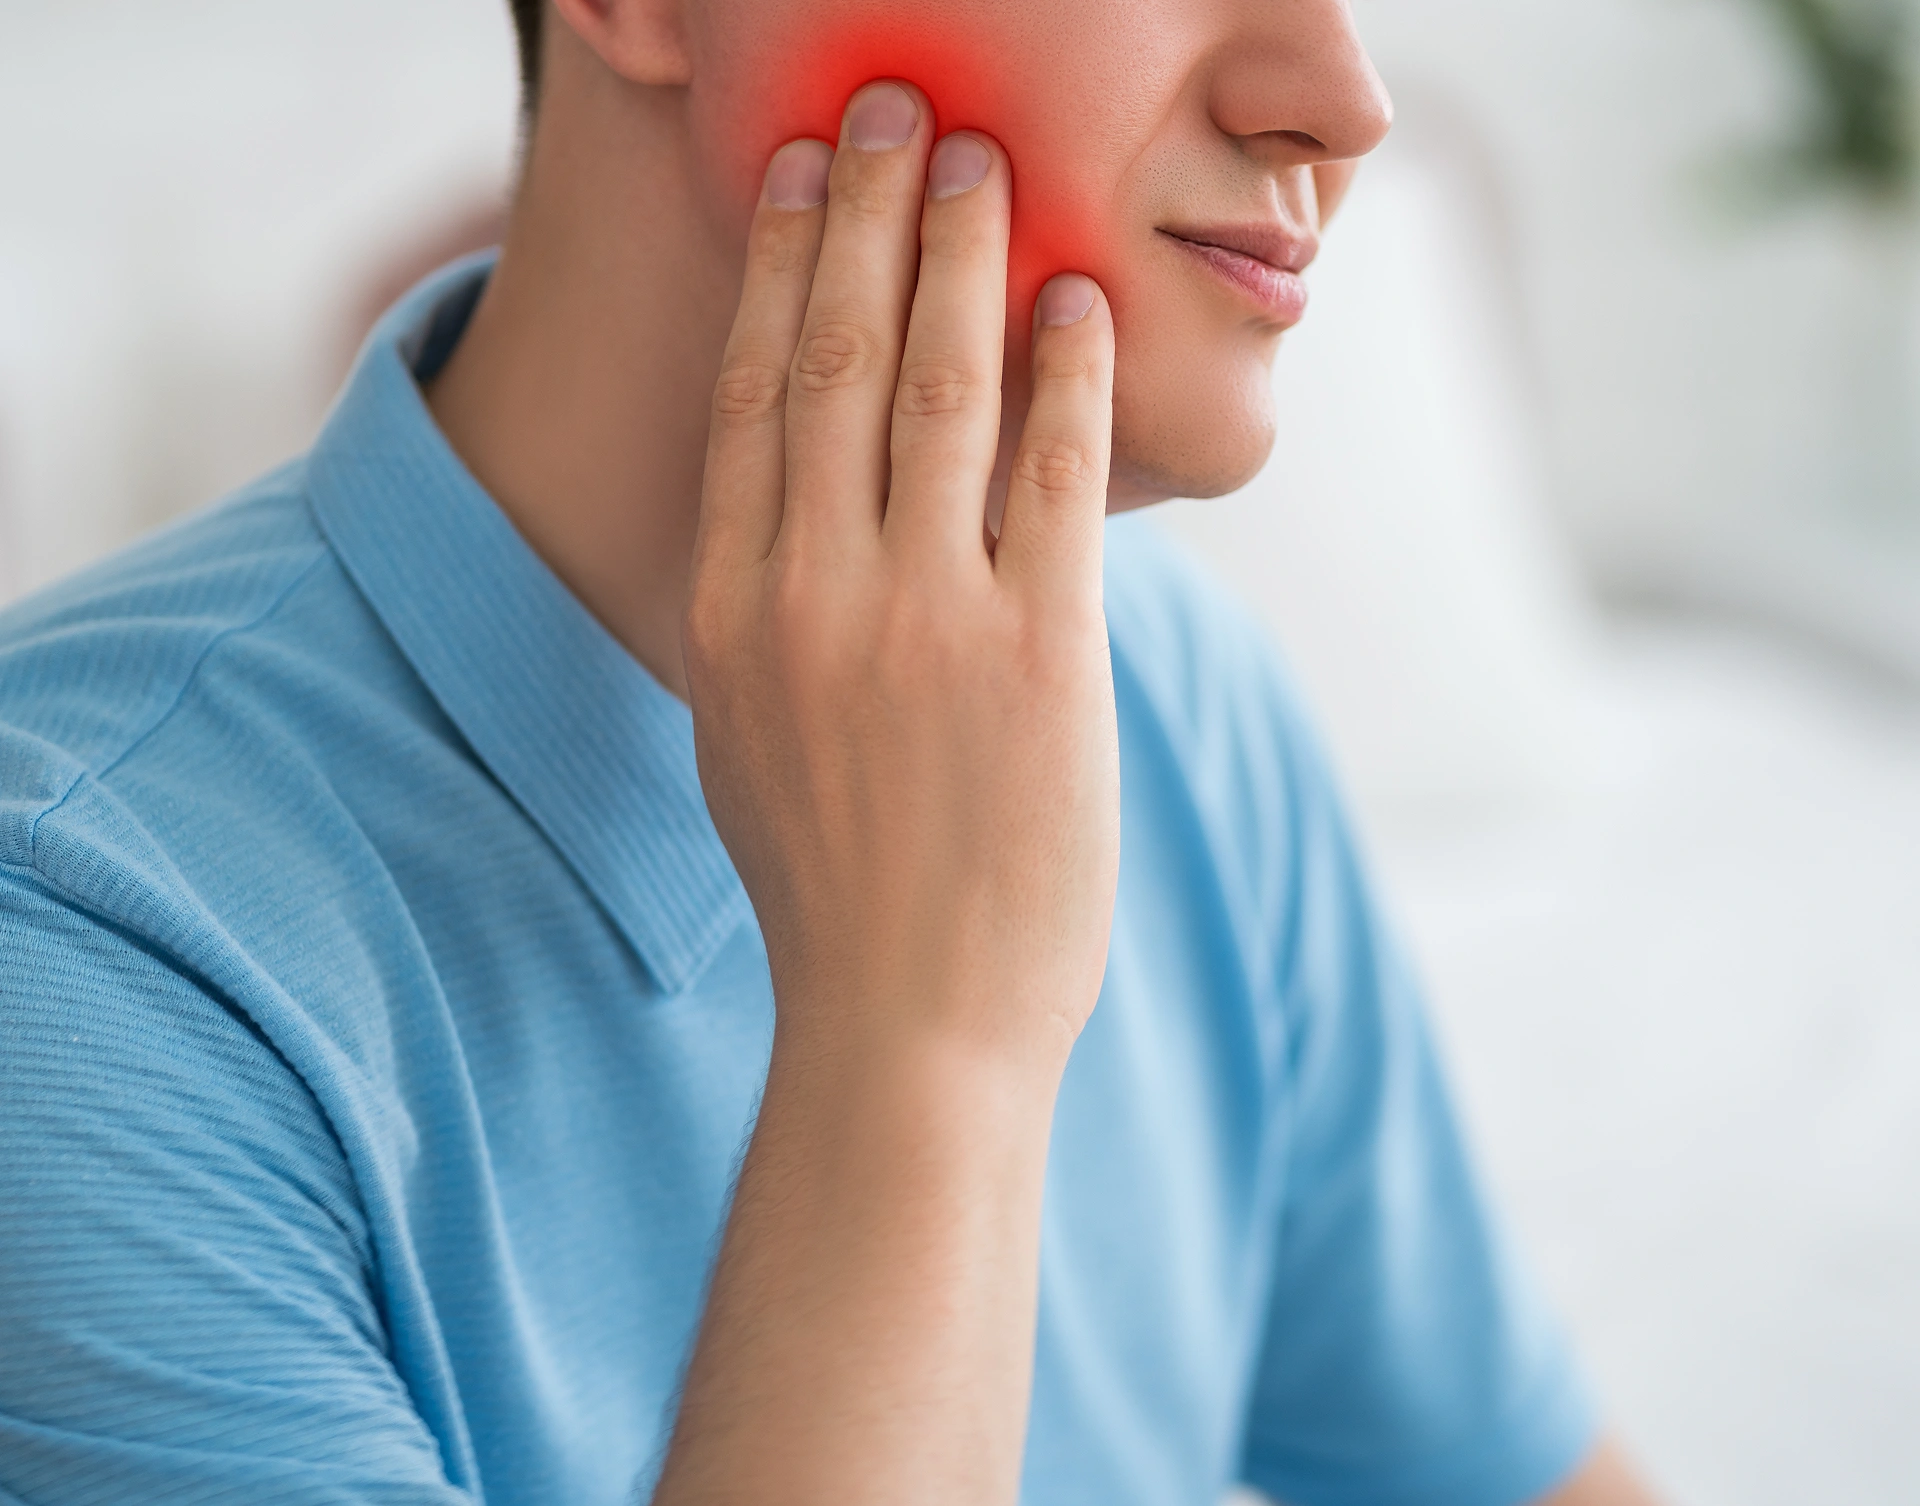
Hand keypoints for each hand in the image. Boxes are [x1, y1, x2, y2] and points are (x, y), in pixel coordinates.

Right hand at [685, 79, 1119, 1070]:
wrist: (907, 1025)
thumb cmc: (836, 890)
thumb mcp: (751, 741)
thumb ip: (765, 615)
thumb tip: (800, 507)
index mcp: (732, 614)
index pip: (752, 399)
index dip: (780, 271)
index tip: (800, 178)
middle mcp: (811, 597)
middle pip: (838, 361)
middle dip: (868, 217)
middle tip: (894, 108)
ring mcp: (922, 623)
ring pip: (940, 391)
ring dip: (964, 258)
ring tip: (984, 162)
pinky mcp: (1036, 661)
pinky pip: (1051, 479)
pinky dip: (1066, 376)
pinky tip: (1078, 300)